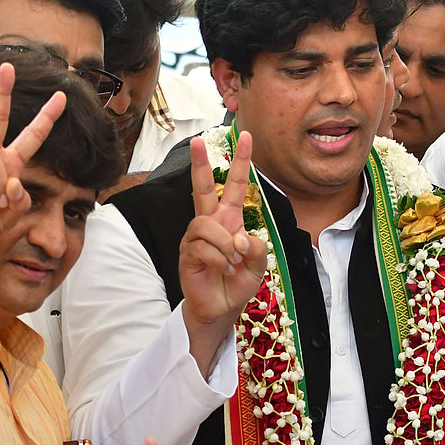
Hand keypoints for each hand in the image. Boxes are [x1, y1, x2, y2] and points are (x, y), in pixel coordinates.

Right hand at [179, 131, 267, 374]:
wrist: (221, 308)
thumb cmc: (238, 282)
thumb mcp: (258, 264)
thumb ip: (258, 248)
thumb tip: (242, 238)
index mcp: (229, 220)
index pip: (233, 185)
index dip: (240, 162)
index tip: (244, 136)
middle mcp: (210, 223)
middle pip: (202, 188)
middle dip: (200, 164)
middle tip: (198, 140)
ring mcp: (194, 238)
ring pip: (206, 225)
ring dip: (226, 244)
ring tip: (234, 262)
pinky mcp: (186, 254)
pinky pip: (202, 248)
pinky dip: (219, 259)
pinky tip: (223, 269)